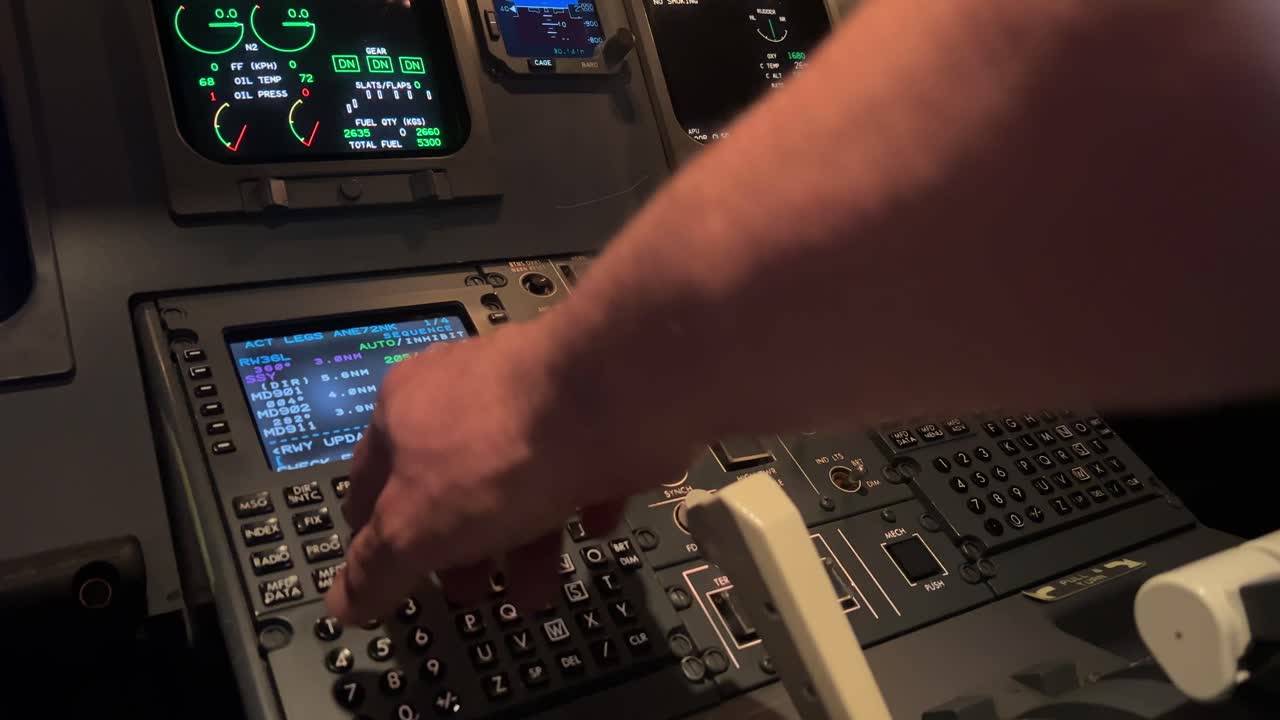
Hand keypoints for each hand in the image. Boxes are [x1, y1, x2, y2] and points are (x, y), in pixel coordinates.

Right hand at [324, 320, 689, 622]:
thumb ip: (377, 566)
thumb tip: (346, 601)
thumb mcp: (415, 527)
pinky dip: (579, 506)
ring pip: (516, 484)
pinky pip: (579, 469)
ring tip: (535, 591)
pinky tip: (589, 530)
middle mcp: (466, 394)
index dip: (374, 535)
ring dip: (523, 545)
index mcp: (404, 409)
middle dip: (458, 550)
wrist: (613, 398)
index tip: (386, 576)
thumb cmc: (501, 449)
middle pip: (448, 486)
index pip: (369, 480)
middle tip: (468, 591)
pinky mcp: (590, 415)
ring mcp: (533, 401)